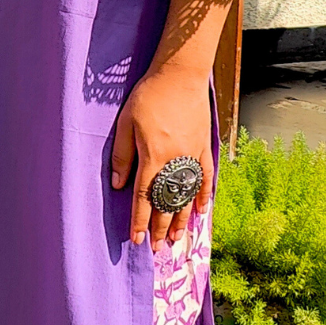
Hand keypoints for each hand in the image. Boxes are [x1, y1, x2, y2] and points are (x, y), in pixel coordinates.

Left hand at [110, 64, 212, 249]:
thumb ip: (122, 155)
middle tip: (158, 249)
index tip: (136, 240)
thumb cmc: (148, 96)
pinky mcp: (205, 147)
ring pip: (187, 195)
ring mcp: (193, 156)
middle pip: (167, 202)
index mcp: (153, 156)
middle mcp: (175, 161)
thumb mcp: (126, 123)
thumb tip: (119, 185)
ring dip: (182, 219)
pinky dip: (203, 196)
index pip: (143, 197)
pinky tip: (201, 211)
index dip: (139, 221)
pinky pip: (206, 177)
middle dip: (161, 228)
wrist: (180, 75)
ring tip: (178, 239)